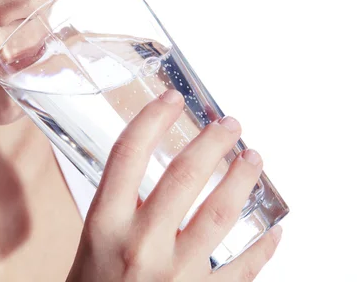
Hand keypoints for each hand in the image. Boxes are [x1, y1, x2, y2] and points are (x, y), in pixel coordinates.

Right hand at [67, 90, 281, 280]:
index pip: (128, 156)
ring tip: (254, 159)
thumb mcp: (90, 241)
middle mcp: (139, 244)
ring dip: (243, 181)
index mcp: (104, 225)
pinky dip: (263, 248)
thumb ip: (118, 206)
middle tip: (228, 123)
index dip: (152, 120)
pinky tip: (273, 230)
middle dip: (211, 142)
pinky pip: (242, 270)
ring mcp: (173, 275)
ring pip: (220, 215)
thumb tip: (147, 169)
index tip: (170, 100)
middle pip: (183, 177)